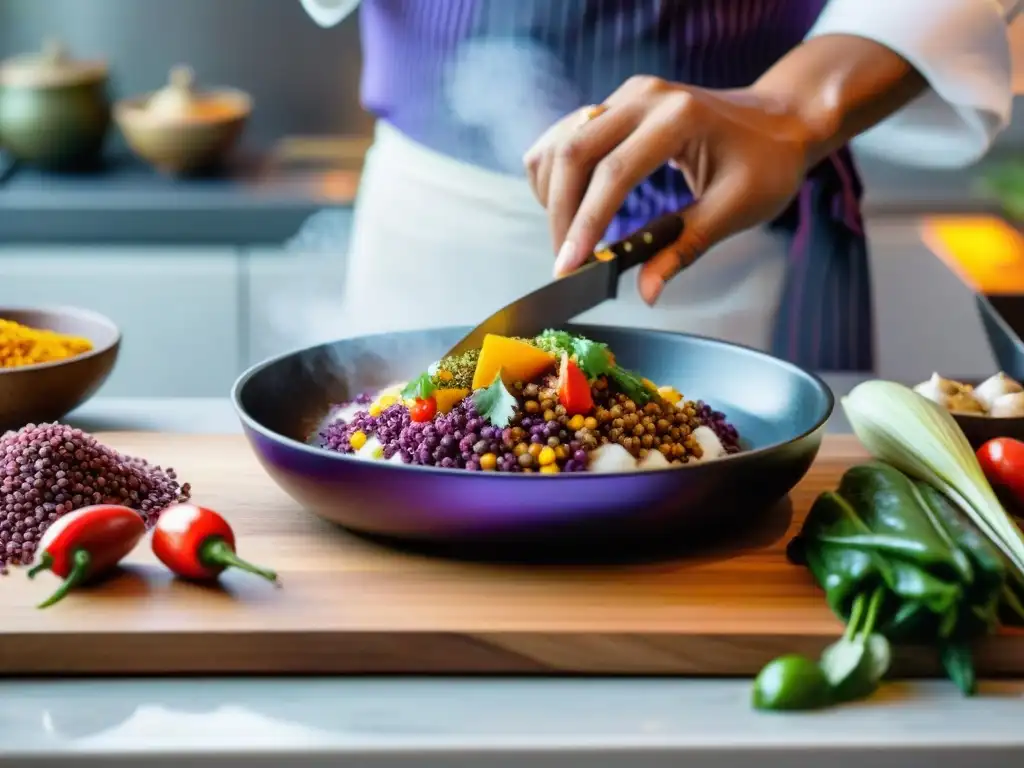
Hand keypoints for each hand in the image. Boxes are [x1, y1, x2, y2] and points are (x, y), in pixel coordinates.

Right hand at [523, 35, 924, 304]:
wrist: (781, 121)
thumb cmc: (767, 164)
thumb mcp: (734, 209)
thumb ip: (684, 248)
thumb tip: (645, 292)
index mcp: (679, 117)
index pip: (614, 173)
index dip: (586, 223)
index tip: (569, 266)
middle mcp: (645, 96)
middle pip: (574, 152)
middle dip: (561, 214)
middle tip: (564, 263)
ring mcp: (627, 95)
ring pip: (561, 142)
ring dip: (553, 193)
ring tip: (568, 237)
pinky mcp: (617, 103)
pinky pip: (566, 135)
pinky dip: (556, 173)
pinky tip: (568, 206)